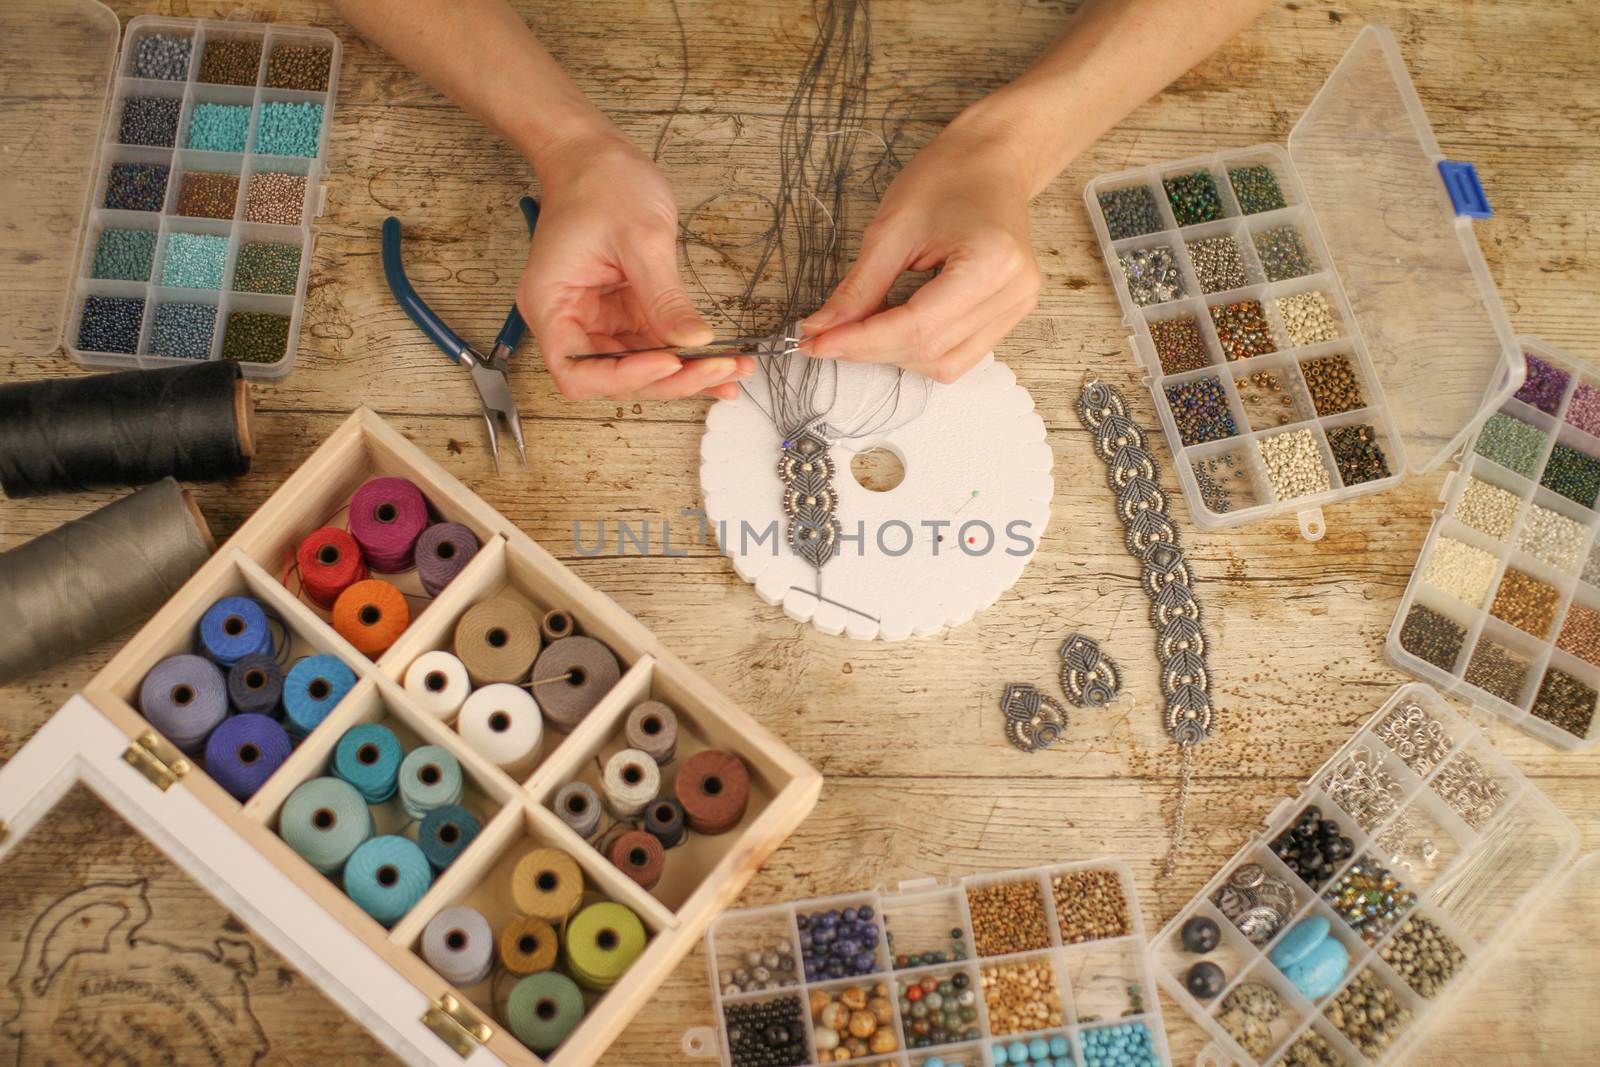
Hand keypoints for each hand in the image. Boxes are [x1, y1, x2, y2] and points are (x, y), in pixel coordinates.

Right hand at [519, 134, 752, 399]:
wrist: (594, 154)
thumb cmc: (600, 182)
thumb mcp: (640, 237)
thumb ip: (664, 296)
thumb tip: (693, 340)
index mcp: (551, 304)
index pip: (578, 370)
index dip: (624, 377)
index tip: (671, 363)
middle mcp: (570, 320)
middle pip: (615, 377)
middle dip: (671, 380)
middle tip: (721, 372)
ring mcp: (598, 318)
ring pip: (641, 367)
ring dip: (687, 374)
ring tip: (734, 371)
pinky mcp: (624, 312)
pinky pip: (655, 344)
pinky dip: (687, 355)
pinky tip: (722, 361)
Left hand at [800, 113, 1041, 383]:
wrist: (990, 160)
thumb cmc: (946, 178)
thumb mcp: (891, 227)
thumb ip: (858, 288)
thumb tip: (821, 329)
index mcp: (990, 262)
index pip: (917, 325)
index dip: (861, 341)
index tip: (816, 343)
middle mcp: (1012, 293)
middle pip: (930, 349)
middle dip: (871, 350)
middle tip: (824, 338)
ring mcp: (1017, 307)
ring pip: (945, 363)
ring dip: (895, 355)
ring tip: (858, 331)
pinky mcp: (1011, 314)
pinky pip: (960, 355)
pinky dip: (919, 350)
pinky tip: (890, 329)